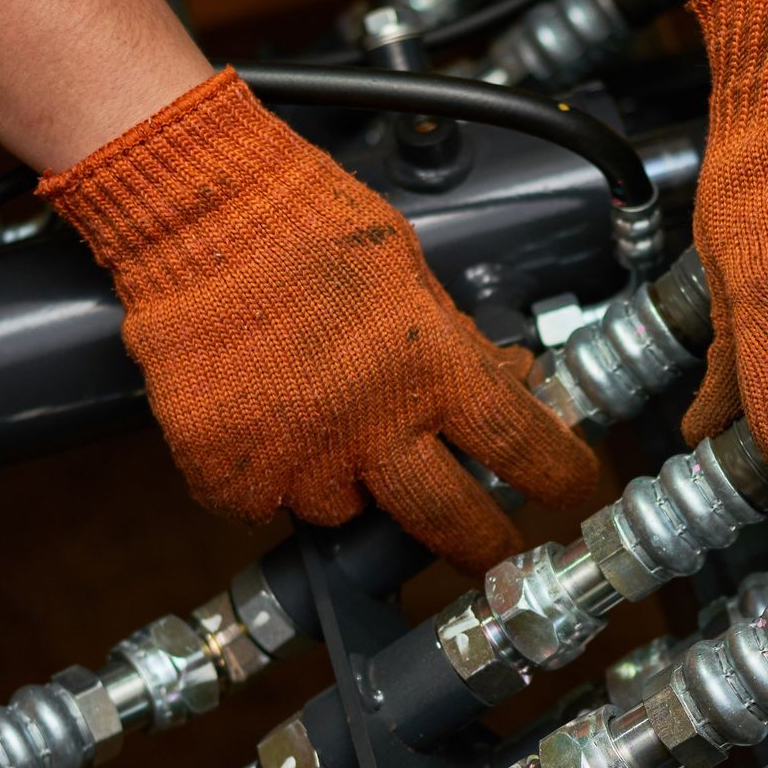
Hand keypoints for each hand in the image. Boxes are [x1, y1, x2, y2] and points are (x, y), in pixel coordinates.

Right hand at [41, 70, 599, 572]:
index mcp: (430, 363)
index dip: (560, 478)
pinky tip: (264, 426)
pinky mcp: (229, 471)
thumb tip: (507, 381)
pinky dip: (268, 479)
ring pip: (344, 512)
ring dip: (347, 484)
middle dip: (481, 545)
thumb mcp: (408, 272)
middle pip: (448, 521)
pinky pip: (263, 505)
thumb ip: (453, 342)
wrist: (196, 213)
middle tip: (492, 554)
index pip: (522, 443)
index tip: (572, 493)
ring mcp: (296, 454)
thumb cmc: (302, 222)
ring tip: (322, 421)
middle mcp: (370, 421)